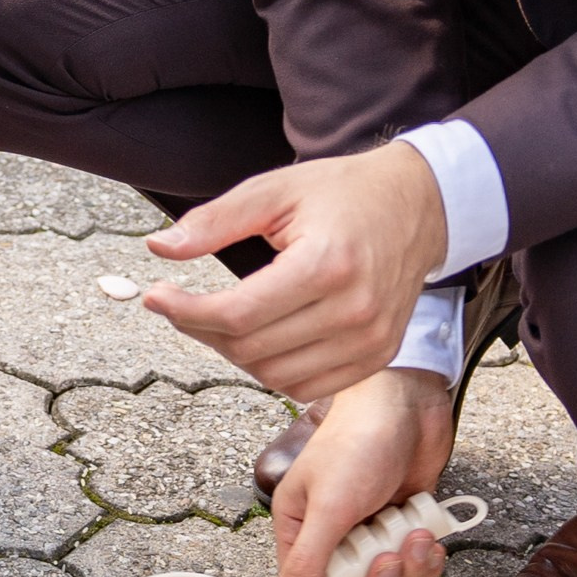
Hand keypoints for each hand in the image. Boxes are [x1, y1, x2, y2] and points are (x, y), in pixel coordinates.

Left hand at [141, 143, 446, 402]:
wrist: (421, 205)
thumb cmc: (344, 193)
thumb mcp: (275, 190)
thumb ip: (216, 221)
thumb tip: (159, 247)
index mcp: (328, 265)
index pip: (238, 314)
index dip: (186, 311)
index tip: (155, 296)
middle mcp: (354, 310)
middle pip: (250, 349)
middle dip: (201, 330)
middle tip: (180, 305)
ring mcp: (370, 340)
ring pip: (272, 375)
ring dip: (233, 353)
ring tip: (220, 318)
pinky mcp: (376, 356)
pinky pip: (304, 386)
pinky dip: (271, 369)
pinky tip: (259, 337)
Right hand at [271, 368, 453, 576]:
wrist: (406, 403)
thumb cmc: (356, 442)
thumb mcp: (328, 507)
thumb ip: (308, 560)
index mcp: (299, 528)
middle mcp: (333, 533)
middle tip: (387, 558)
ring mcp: (370, 529)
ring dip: (408, 565)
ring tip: (414, 535)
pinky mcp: (403, 523)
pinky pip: (416, 562)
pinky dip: (426, 554)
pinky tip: (426, 530)